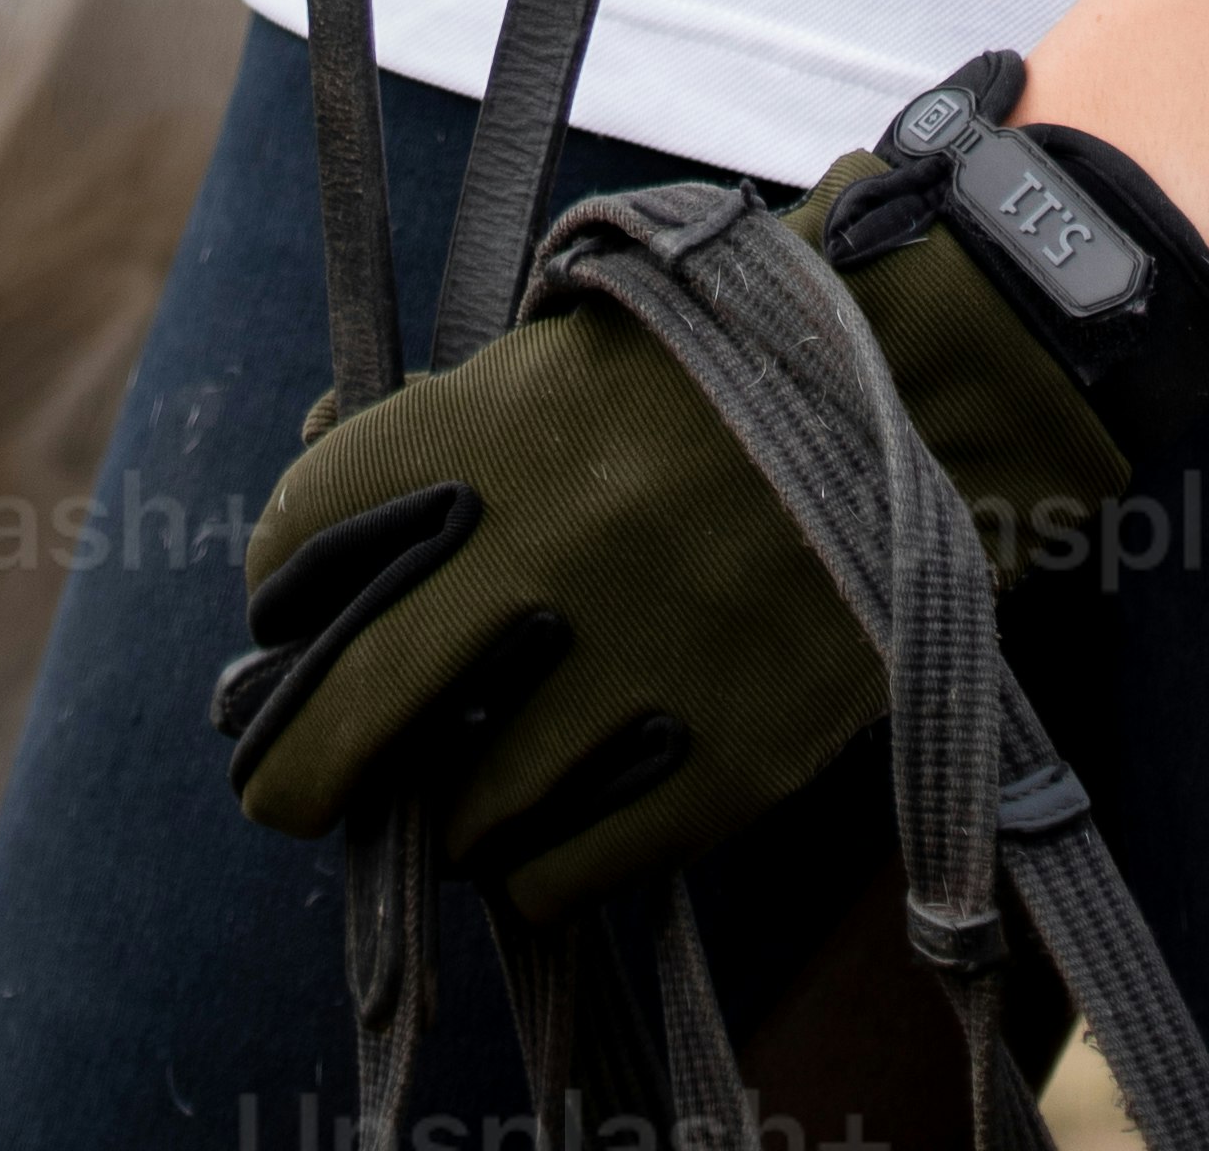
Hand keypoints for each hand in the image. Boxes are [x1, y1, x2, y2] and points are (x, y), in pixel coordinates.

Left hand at [219, 86, 1208, 929]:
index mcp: (497, 426)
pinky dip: (539, 864)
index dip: (277, 596)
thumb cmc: (725, 349)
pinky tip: (547, 829)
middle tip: (292, 790)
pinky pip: (571, 869)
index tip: (285, 628)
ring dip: (452, 809)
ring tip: (474, 782)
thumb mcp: (566, 340)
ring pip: (464, 813)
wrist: (930, 377)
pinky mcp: (731, 756)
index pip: (299, 541)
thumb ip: (445, 435)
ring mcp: (643, 660)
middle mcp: (551, 549)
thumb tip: (314, 558)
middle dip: (296, 769)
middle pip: (349, 716)